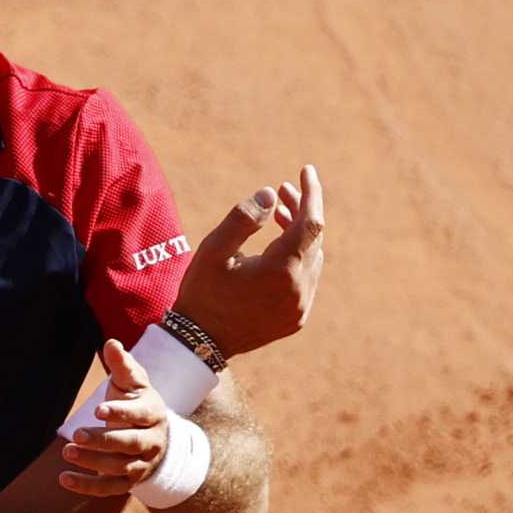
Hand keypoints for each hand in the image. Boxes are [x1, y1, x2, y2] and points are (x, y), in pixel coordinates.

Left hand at [60, 338, 169, 496]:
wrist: (155, 437)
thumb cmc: (137, 403)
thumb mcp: (133, 383)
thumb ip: (123, 365)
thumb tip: (111, 343)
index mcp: (153, 413)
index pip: (139, 414)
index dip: (120, 412)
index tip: (98, 410)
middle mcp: (151, 441)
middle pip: (129, 443)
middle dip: (103, 440)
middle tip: (76, 435)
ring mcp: (141, 464)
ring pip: (119, 467)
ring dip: (92, 462)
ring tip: (67, 451)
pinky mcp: (129, 482)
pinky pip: (109, 488)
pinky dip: (87, 486)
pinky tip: (64, 479)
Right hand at [177, 164, 325, 357]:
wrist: (199, 342)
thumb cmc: (202, 292)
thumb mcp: (214, 249)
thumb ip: (243, 217)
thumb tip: (272, 194)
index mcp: (280, 270)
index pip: (311, 223)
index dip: (312, 193)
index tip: (306, 171)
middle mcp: (298, 290)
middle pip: (313, 239)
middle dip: (302, 210)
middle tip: (283, 191)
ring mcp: (299, 307)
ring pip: (313, 258)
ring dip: (301, 234)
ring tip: (279, 215)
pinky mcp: (296, 319)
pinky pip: (308, 280)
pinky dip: (300, 258)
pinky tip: (280, 249)